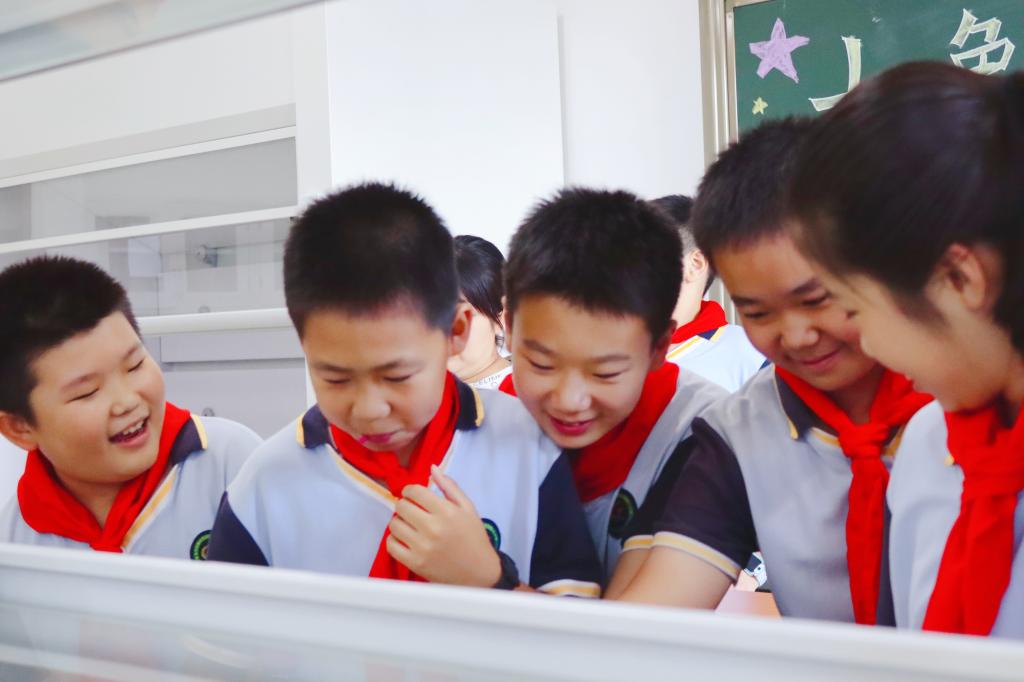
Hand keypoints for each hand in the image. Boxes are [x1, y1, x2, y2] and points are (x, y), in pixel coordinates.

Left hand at [386, 465, 501, 586]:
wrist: (479, 572)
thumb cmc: (474, 537)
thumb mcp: (468, 507)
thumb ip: (449, 486)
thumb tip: (432, 468)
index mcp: (446, 512)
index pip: (415, 492)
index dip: (410, 490)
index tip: (413, 495)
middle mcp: (433, 528)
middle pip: (401, 506)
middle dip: (405, 505)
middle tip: (413, 510)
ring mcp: (422, 547)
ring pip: (394, 524)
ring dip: (399, 521)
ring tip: (410, 525)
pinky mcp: (415, 563)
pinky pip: (391, 545)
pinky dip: (394, 540)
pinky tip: (406, 539)